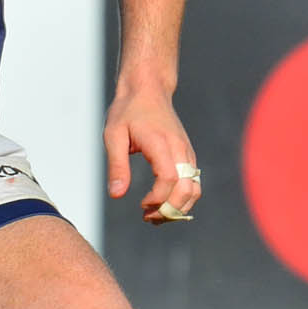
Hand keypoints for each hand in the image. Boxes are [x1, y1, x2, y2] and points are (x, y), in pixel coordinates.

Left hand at [105, 86, 201, 225]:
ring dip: (178, 208)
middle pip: (187, 189)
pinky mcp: (187, 156)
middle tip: (147, 218)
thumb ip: (116, 165)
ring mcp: (187, 153)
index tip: (141, 206)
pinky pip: (192, 183)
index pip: (169, 178)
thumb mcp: (113, 135)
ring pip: (194, 189)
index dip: (158, 198)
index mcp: (162, 143)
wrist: (148, 91)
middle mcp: (180, 149)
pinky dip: (182, 199)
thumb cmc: (128, 112)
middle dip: (169, 210)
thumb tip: (117, 195)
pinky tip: (162, 205)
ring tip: (154, 216)